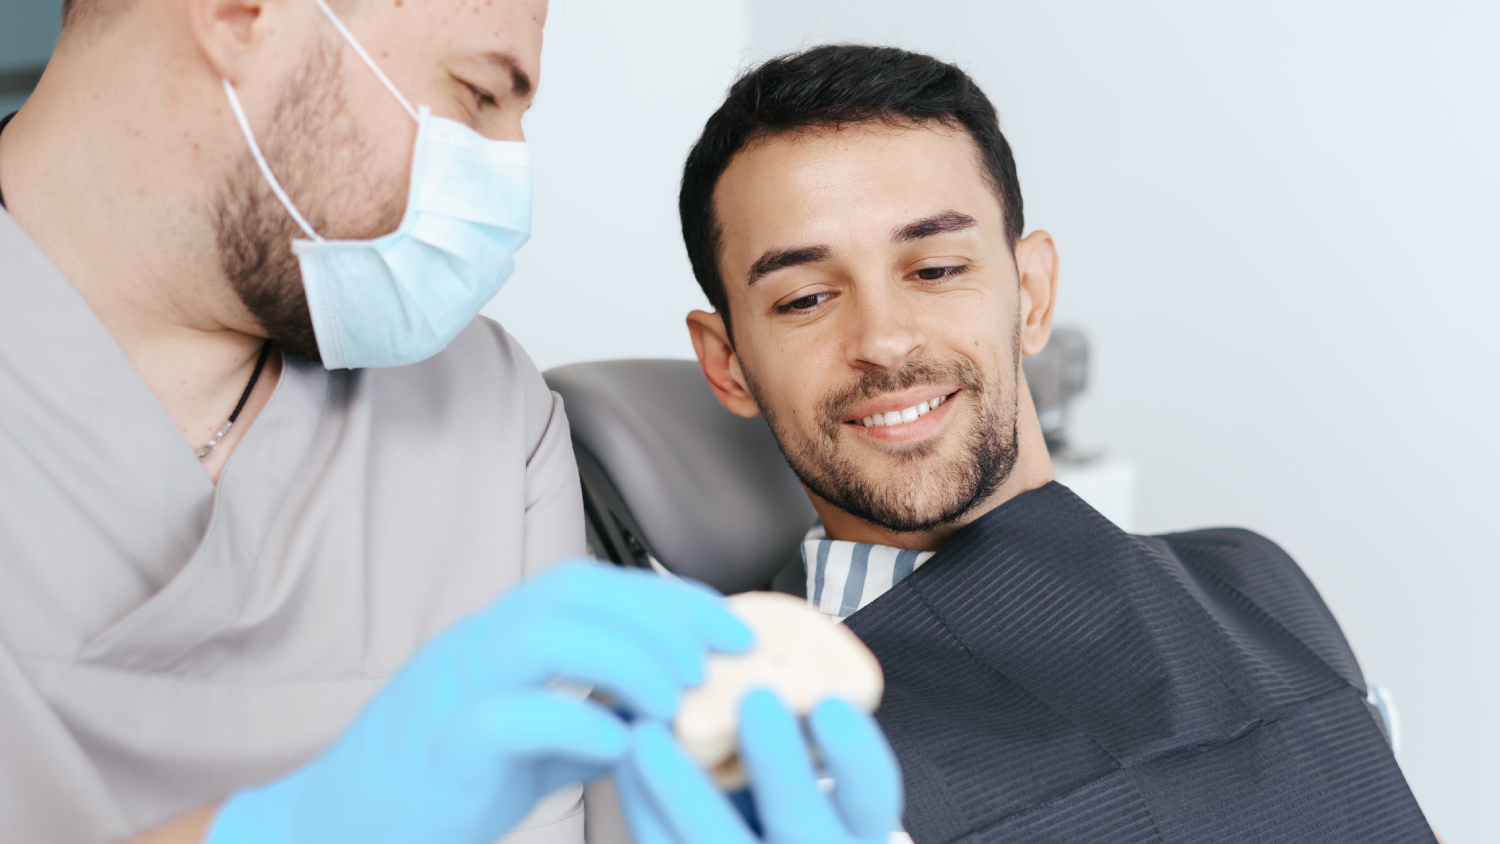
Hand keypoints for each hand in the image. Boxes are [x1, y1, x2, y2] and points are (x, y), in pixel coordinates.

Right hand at [206, 561, 751, 843]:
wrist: (338, 828)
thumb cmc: (439, 784)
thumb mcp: (530, 743)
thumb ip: (589, 719)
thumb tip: (664, 716)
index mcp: (501, 636)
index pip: (595, 585)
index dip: (670, 596)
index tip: (732, 627)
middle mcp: (476, 645)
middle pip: (575, 594)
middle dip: (659, 617)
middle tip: (716, 661)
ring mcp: (452, 689)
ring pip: (541, 635)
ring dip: (624, 658)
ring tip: (675, 697)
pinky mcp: (439, 746)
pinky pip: (507, 717)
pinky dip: (573, 723)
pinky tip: (620, 749)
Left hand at [616, 690, 902, 843]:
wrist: (751, 843)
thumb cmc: (779, 793)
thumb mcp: (801, 761)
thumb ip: (788, 719)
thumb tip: (736, 642)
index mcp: (856, 824)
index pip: (874, 794)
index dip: (856, 753)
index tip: (829, 704)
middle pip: (802, 826)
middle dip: (778, 763)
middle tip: (753, 700)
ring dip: (682, 788)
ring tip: (648, 731)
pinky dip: (644, 806)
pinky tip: (625, 761)